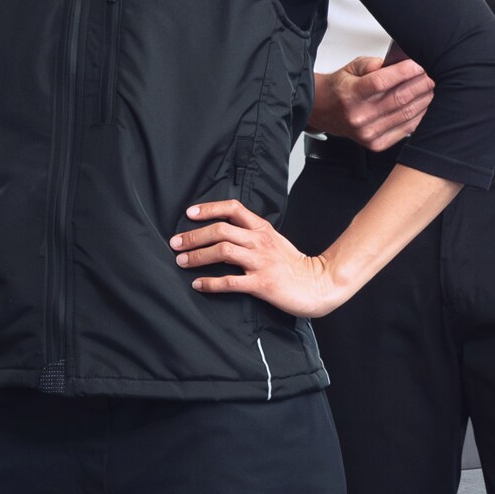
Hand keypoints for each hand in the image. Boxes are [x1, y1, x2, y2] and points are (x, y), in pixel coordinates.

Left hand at [172, 195, 357, 321]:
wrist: (318, 284)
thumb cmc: (293, 265)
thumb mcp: (274, 240)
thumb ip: (251, 234)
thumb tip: (223, 234)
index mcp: (262, 228)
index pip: (233, 209)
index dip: (209, 209)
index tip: (190, 213)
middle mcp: (259, 241)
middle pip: (221, 230)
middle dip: (194, 236)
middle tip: (175, 243)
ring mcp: (260, 262)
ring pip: (223, 251)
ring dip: (198, 256)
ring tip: (182, 261)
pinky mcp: (261, 283)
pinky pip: (230, 282)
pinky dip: (210, 283)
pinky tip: (198, 284)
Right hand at [315, 55, 435, 150]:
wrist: (324, 112)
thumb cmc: (340, 89)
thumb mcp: (351, 68)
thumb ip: (373, 64)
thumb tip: (399, 61)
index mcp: (351, 95)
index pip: (381, 82)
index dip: (404, 72)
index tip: (418, 64)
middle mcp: (359, 116)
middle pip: (399, 98)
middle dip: (420, 84)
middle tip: (430, 74)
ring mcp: (368, 133)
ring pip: (406, 114)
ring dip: (423, 99)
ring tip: (430, 87)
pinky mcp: (376, 144)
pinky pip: (406, 129)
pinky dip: (419, 115)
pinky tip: (423, 105)